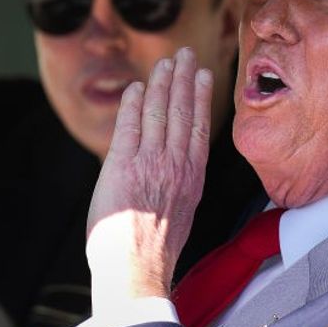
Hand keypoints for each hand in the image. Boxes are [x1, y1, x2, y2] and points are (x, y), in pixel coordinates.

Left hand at [85, 46, 213, 311]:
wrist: (137, 271)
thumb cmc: (153, 254)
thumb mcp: (180, 215)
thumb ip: (178, 186)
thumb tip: (173, 175)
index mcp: (193, 179)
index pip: (199, 127)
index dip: (201, 97)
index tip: (204, 76)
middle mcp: (176, 166)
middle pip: (182, 112)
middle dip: (184, 79)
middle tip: (186, 55)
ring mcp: (151, 163)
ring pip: (159, 112)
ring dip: (161, 83)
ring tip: (165, 63)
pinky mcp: (123, 166)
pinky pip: (130, 126)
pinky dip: (134, 104)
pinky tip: (137, 88)